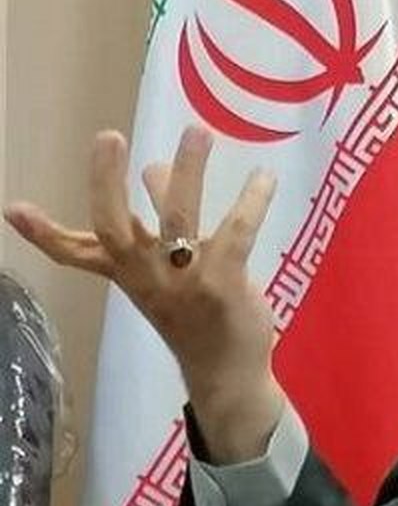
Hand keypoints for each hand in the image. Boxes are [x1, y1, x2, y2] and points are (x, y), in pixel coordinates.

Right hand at [4, 125, 283, 462]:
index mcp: (128, 272)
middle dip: (106, 182)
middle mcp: (146, 276)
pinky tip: (264, 176)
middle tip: (108, 136)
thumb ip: (159, 222)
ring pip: (178, 219)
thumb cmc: (197, 314)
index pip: (74, 253)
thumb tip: (152, 169)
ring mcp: (182, 282)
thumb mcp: (170, 268)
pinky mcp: (221, 285)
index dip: (43, 234)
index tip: (13, 208)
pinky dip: (252, 200)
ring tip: (196, 130)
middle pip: (113, 227)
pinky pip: (236, 232)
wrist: (227, 375)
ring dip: (187, 172)